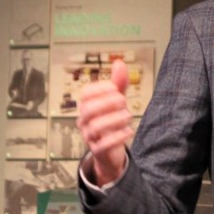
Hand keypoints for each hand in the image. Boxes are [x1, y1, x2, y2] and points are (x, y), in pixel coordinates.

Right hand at [76, 59, 133, 185]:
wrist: (112, 150)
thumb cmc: (112, 121)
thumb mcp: (116, 101)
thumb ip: (118, 84)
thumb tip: (119, 63)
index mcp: (87, 106)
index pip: (86, 93)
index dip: (102, 88)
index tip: (116, 88)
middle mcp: (84, 121)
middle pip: (88, 109)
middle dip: (109, 103)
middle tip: (124, 102)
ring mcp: (89, 136)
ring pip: (95, 127)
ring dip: (115, 119)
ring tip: (128, 116)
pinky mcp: (98, 150)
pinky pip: (103, 145)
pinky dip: (118, 136)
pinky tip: (129, 131)